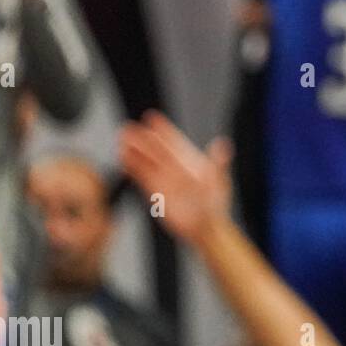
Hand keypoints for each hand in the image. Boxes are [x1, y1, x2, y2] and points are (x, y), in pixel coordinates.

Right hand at [118, 111, 233, 243]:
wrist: (205, 229)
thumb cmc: (216, 205)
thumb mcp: (219, 182)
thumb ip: (218, 163)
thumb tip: (223, 144)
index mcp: (191, 161)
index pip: (174, 142)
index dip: (164, 129)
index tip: (152, 117)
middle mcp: (175, 168)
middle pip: (156, 149)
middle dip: (143, 138)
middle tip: (129, 127)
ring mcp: (164, 179)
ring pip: (146, 162)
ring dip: (134, 151)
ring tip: (121, 139)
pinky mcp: (155, 192)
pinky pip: (141, 177)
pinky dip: (132, 168)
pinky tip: (123, 158)